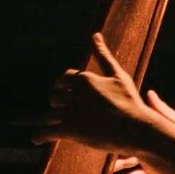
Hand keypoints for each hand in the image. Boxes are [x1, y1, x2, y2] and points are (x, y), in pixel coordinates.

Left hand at [40, 34, 160, 153]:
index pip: (64, 79)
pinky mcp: (70, 130)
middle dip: (58, 103)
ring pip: (51, 115)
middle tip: (62, 111)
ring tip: (56, 126)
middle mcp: (75, 93)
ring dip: (52, 121)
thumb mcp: (117, 74)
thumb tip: (94, 34)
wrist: (137, 129)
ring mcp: (71, 112)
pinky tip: (37, 139)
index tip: (67, 94)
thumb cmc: (130, 101)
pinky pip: (46, 132)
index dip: (64, 87)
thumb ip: (103, 55)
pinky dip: (39, 136)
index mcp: (84, 79)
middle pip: (55, 96)